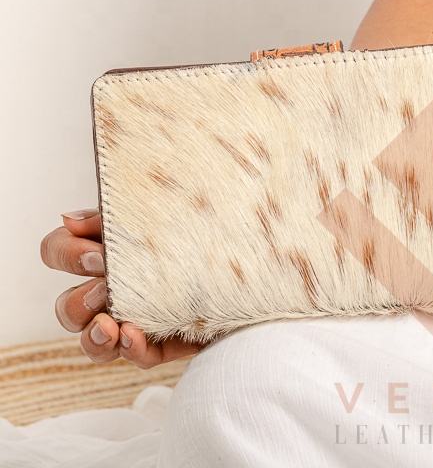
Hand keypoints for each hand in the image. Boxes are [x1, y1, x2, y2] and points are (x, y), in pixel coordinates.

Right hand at [41, 209, 200, 367]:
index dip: (66, 256)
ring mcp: (133, 319)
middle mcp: (110, 290)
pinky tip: (134, 335)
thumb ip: (112, 215)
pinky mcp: (163, 341)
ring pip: (93, 342)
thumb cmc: (192, 225)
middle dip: (78, 302)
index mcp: (103, 252)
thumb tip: (68, 219)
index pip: (57, 252)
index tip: (97, 256)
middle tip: (105, 290)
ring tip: (109, 325)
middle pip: (66, 309)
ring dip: (93, 336)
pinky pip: (139, 356)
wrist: (239, 255)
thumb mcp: (155, 213)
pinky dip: (132, 349)